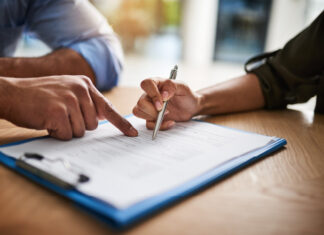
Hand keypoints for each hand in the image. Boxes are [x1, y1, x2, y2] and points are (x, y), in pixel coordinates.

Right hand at [3, 75, 137, 139]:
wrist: (12, 93)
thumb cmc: (39, 95)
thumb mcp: (66, 90)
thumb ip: (85, 101)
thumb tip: (101, 118)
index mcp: (85, 84)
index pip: (108, 108)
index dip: (121, 123)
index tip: (132, 134)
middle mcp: (80, 90)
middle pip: (93, 125)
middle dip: (78, 126)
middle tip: (61, 116)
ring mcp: (70, 100)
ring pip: (81, 132)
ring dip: (66, 130)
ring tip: (52, 116)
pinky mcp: (59, 112)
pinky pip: (67, 135)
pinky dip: (56, 133)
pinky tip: (46, 121)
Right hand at [133, 78, 201, 129]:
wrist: (191, 107)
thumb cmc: (186, 95)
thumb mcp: (183, 87)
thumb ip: (172, 87)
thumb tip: (163, 94)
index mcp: (156, 84)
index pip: (146, 84)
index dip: (152, 94)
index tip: (162, 102)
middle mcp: (150, 95)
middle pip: (140, 102)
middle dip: (152, 110)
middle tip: (166, 111)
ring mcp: (149, 107)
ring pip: (138, 112)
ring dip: (153, 117)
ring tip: (167, 115)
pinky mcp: (152, 118)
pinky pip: (148, 124)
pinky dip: (159, 126)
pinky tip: (170, 122)